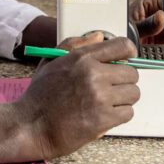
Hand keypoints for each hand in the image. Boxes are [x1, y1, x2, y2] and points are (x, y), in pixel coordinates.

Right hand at [14, 34, 138, 159]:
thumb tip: (99, 37)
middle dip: (124, 80)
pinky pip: (128, 113)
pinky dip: (119, 115)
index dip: (129, 52)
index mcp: (82, 58)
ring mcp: (100, 97)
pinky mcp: (103, 119)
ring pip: (133, 93)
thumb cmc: (40, 95)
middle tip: (111, 87)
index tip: (127, 59)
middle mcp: (93, 74)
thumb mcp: (51, 60)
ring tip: (107, 102)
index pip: (122, 46)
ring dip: (123, 98)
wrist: (30, 126)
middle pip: (132, 72)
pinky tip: (105, 115)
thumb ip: (75, 44)